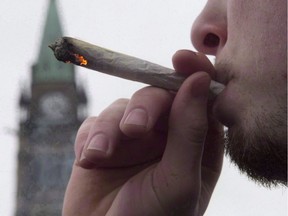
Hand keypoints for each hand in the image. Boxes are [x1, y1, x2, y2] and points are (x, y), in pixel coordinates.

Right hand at [62, 51, 223, 215]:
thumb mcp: (178, 180)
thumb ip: (190, 131)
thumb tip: (200, 80)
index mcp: (194, 146)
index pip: (201, 101)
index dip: (194, 75)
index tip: (182, 59)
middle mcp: (164, 138)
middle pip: (158, 97)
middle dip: (144, 107)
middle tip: (133, 129)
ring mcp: (132, 139)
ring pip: (122, 108)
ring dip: (109, 128)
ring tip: (99, 154)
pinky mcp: (103, 142)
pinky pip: (95, 123)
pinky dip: (90, 136)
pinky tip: (88, 158)